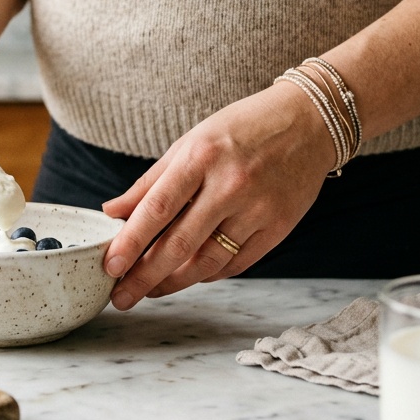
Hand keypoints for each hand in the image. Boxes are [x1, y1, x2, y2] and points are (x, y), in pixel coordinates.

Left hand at [100, 81, 337, 309]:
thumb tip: (113, 211)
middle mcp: (230, 185)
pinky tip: (189, 277)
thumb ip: (151, 181)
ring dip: (174, 282)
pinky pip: (236, 263)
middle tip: (121, 297)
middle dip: (144, 276)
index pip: (158, 208)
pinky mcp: (279, 227)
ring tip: (150, 291)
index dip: (131, 241)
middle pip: (179, 244)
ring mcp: (257, 208)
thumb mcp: (191, 142)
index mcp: (201, 157)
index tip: (110, 266)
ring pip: (208, 261)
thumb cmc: (242, 128)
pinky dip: (208, 274)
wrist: (309, 122)